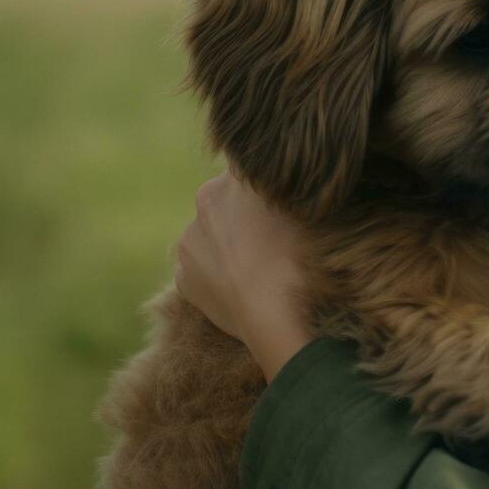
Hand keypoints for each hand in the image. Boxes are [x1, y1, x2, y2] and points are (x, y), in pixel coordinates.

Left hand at [174, 170, 314, 381]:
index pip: (251, 171)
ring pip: (211, 235)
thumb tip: (290, 184)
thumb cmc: (298, 259)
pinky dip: (218, 274)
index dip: (269, 187)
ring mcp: (189, 241)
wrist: (273, 318)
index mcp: (234, 178)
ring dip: (228, 244)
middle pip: (227, 201)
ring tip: (258, 268)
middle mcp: (204, 202)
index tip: (284, 204)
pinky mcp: (183, 277)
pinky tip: (242, 287)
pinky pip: (201, 268)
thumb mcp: (305, 211)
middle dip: (244, 215)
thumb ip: (287, 190)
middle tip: (273, 240)